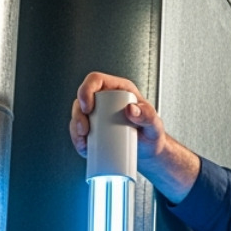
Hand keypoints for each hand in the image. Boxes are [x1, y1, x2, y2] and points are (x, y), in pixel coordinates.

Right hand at [69, 72, 200, 201]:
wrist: (149, 151)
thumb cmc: (152, 134)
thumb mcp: (154, 125)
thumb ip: (148, 115)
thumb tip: (131, 109)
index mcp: (119, 90)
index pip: (96, 80)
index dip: (86, 89)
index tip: (87, 107)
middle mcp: (106, 100)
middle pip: (82, 99)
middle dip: (78, 115)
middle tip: (85, 130)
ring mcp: (98, 115)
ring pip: (78, 116)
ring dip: (75, 128)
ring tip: (84, 141)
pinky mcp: (94, 129)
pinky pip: (79, 131)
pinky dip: (78, 140)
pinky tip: (83, 147)